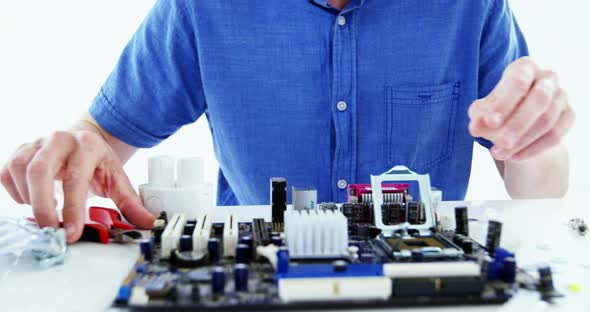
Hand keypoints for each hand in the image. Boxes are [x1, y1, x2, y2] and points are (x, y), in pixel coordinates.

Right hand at [0, 130, 154, 242]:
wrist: (84, 138)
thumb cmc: (99, 161)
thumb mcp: (118, 179)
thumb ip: (132, 203)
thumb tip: (150, 224)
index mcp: (87, 147)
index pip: (76, 178)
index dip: (72, 208)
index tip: (71, 232)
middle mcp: (60, 140)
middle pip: (40, 171)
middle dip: (42, 205)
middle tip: (50, 230)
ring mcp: (37, 143)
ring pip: (20, 169)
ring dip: (28, 198)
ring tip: (43, 212)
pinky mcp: (21, 150)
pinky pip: (7, 170)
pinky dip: (13, 190)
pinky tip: (29, 199)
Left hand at [468, 57, 574, 160]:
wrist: (518, 120)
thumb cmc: (498, 108)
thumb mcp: (483, 111)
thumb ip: (479, 116)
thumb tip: (476, 127)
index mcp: (525, 67)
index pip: (518, 82)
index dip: (505, 103)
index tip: (490, 122)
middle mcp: (547, 78)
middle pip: (539, 100)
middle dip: (518, 124)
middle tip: (499, 143)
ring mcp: (561, 96)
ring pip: (548, 120)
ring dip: (523, 141)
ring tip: (499, 154)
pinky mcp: (568, 115)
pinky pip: (556, 134)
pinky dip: (534, 148)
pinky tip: (514, 157)